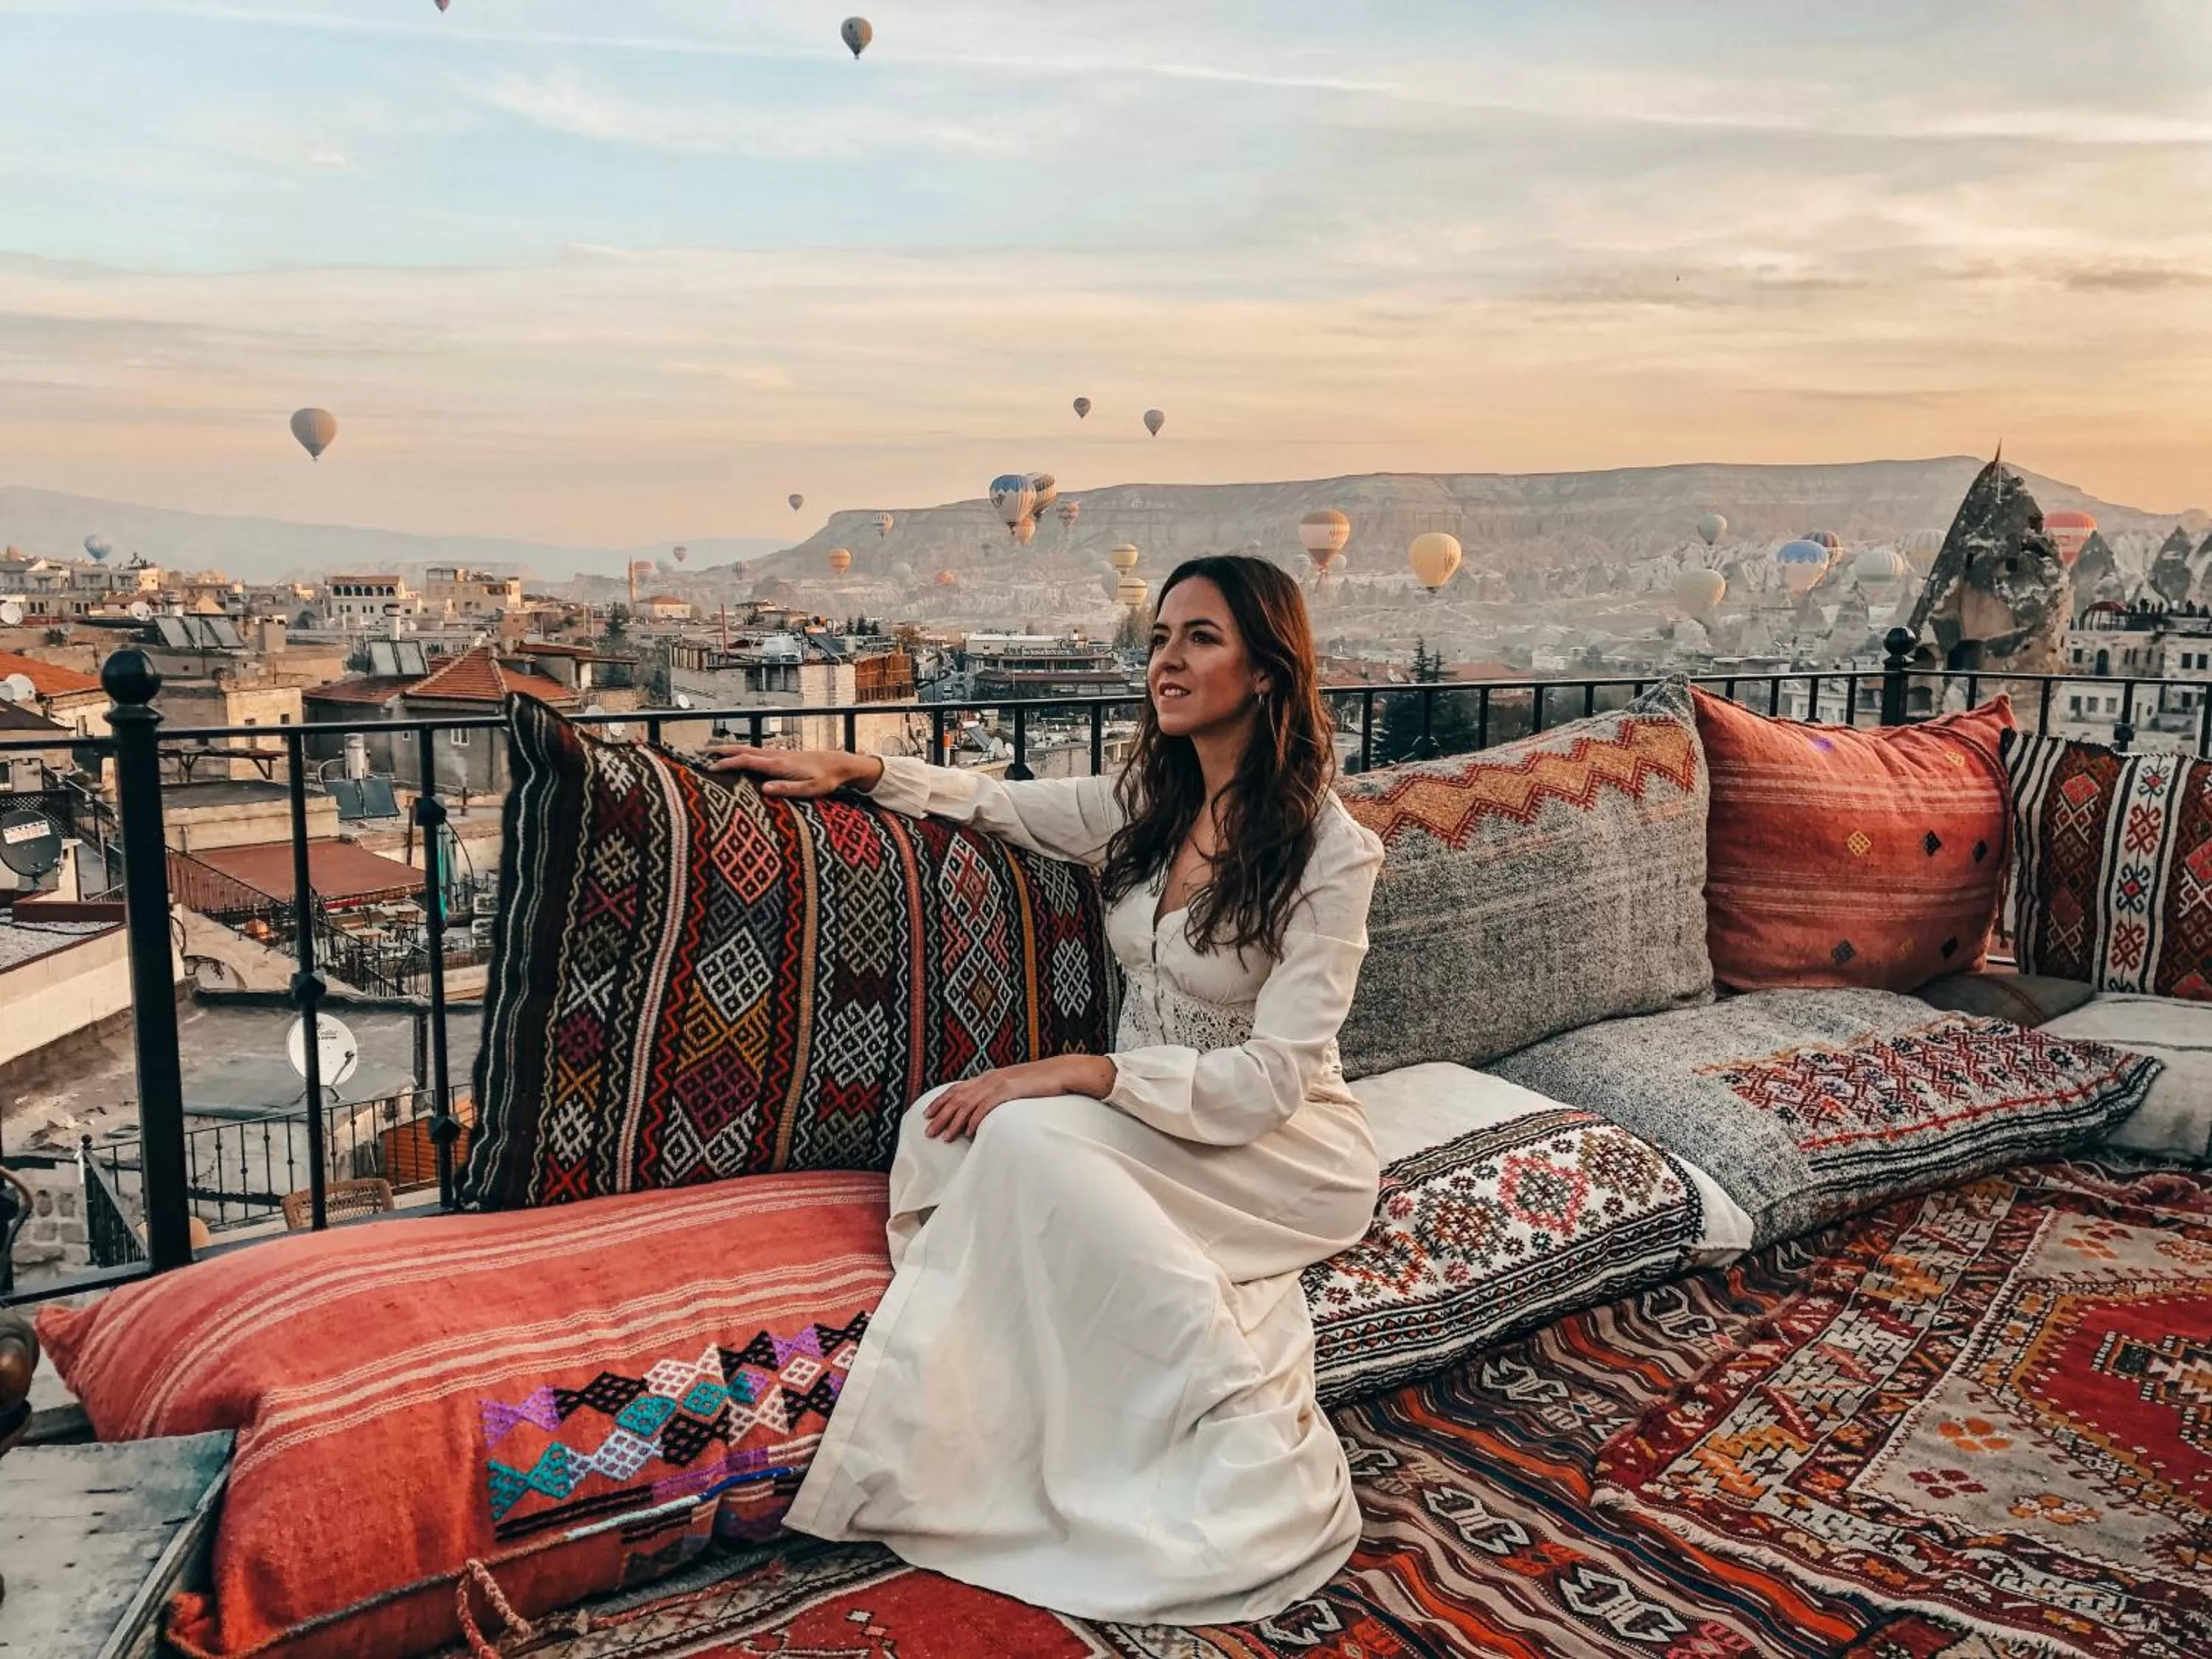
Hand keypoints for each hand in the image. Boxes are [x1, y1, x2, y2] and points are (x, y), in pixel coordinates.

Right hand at [705, 745, 882, 798]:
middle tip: (699, 752)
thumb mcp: (809, 789)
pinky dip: (740, 751)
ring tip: (711, 751)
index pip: (746, 761)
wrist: (839, 764)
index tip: (709, 767)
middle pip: (742, 750)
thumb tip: (763, 789)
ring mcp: (777, 753)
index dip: (727, 763)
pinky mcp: (780, 755)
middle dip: (720, 751)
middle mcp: (774, 755)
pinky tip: (737, 755)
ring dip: (728, 749)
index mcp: (777, 764)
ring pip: (747, 748)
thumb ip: (787, 789)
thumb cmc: (825, 779)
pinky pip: (755, 751)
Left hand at [922, 1055, 1115, 1139]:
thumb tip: (985, 1113)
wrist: (1062, 1071)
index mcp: (989, 1077)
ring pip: (968, 1104)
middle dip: (940, 1115)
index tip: (927, 1114)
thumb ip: (999, 1096)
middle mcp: (989, 1078)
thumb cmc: (1041, 1083)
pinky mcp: (1010, 1090)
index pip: (957, 1089)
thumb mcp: (1014, 1087)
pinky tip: (969, 1132)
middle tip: (928, 1132)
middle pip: (957, 1098)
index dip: (940, 1101)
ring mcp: (999, 1083)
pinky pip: (987, 1107)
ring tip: (944, 1137)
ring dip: (954, 1122)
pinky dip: (975, 1120)